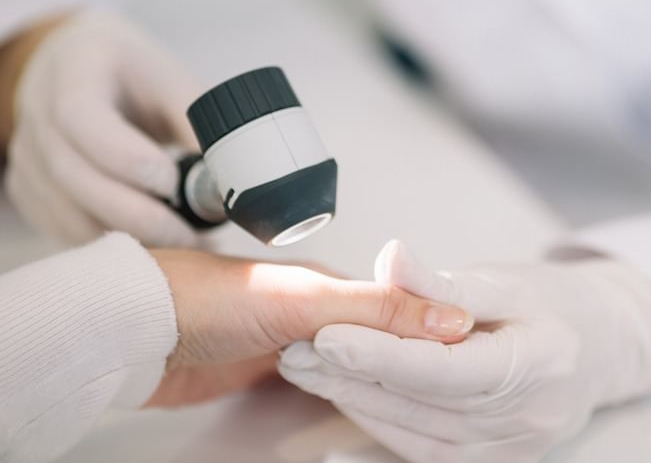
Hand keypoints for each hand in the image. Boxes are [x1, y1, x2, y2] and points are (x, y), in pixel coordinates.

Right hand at [4, 10, 201, 245]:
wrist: (82, 68)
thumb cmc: (136, 76)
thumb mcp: (171, 82)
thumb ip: (199, 124)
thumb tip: (237, 178)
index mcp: (76, 68)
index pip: (81, 116)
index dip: (127, 157)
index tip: (174, 183)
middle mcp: (37, 111)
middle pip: (73, 175)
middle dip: (138, 215)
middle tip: (190, 237)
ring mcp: (27, 154)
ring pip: (68, 212)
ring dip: (127, 237)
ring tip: (181, 245)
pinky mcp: (30, 189)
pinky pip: (65, 229)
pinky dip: (111, 246)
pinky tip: (153, 245)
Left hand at [145, 248, 473, 406]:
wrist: (138, 331)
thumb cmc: (209, 300)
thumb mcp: (307, 301)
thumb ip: (377, 309)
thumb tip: (450, 316)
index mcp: (335, 284)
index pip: (403, 312)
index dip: (437, 333)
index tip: (471, 357)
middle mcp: (320, 311)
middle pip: (382, 342)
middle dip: (414, 362)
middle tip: (451, 390)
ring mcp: (295, 342)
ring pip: (355, 366)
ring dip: (381, 381)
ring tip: (420, 402)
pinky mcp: (270, 372)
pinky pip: (322, 386)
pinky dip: (346, 395)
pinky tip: (361, 406)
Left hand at [279, 241, 650, 461]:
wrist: (606, 348)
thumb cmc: (557, 304)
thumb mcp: (508, 279)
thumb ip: (444, 282)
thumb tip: (390, 256)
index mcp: (538, 363)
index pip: (446, 367)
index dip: (382, 354)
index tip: (326, 336)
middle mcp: (528, 418)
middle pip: (424, 404)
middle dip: (353, 377)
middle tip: (296, 349)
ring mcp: (512, 449)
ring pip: (417, 433)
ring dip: (357, 402)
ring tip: (309, 370)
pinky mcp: (497, 462)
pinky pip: (427, 454)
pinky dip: (383, 429)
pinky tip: (348, 402)